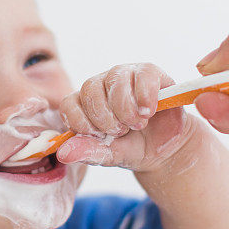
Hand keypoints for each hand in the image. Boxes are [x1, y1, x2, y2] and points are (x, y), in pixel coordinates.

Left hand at [56, 63, 194, 171]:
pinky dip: (145, 96)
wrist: (165, 149)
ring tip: (137, 124)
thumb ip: (88, 152)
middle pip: (90, 89)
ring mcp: (124, 74)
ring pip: (115, 80)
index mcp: (85, 103)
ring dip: (125, 108)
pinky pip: (143, 75)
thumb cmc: (132, 148)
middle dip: (105, 118)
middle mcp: (101, 84)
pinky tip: (148, 111)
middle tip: (121, 131)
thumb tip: (63, 153)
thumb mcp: (109, 155)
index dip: (81, 122)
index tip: (99, 137)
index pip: (69, 103)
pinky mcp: (149, 73)